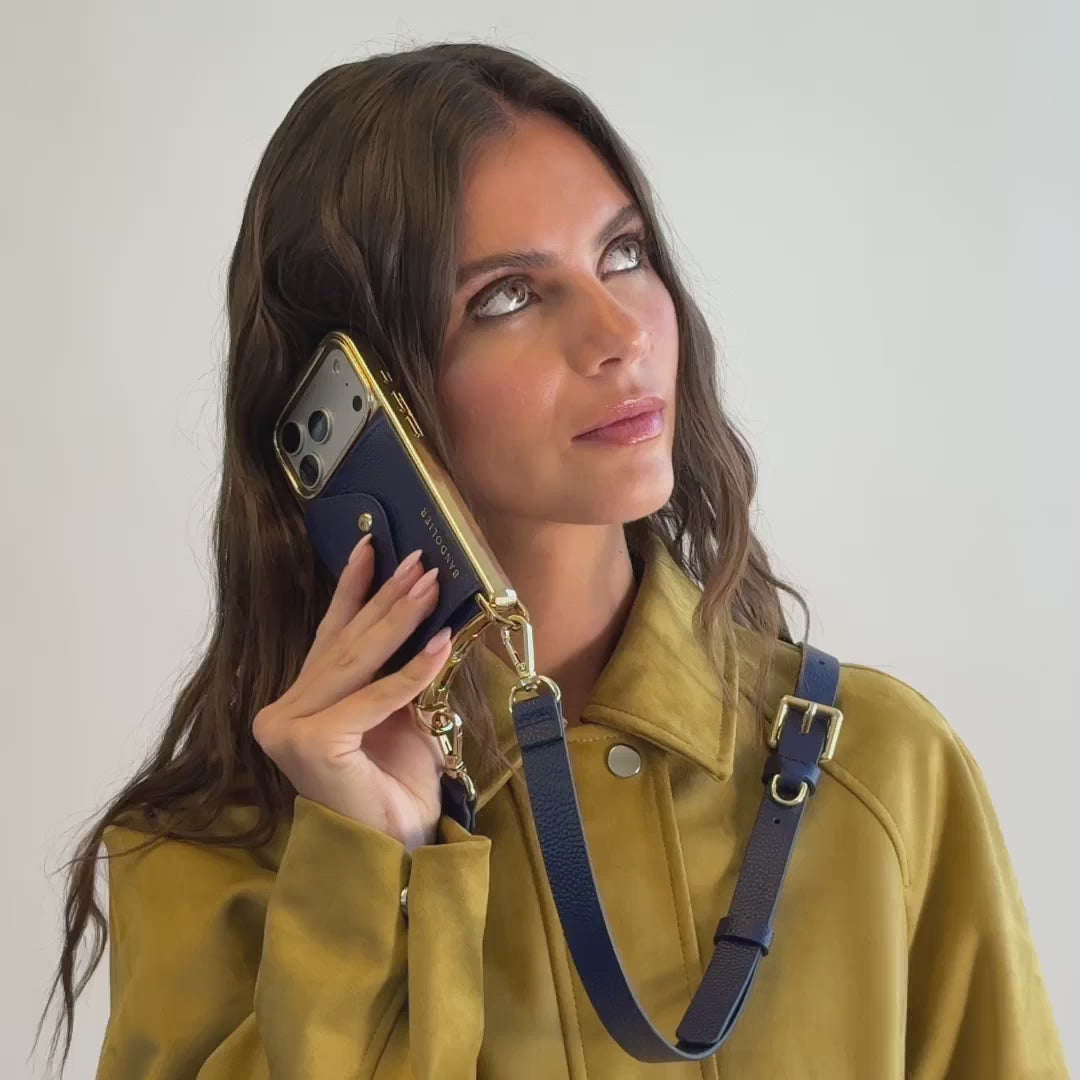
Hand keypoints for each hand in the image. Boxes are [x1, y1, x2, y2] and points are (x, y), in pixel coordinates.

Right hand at [252, 537, 452, 851]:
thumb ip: (397, 675)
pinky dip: (412, 672)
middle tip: (420, 563)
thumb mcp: (399, 718)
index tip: (373, 547)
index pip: (330, 638)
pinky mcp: (311, 743)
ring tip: (431, 585)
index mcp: (300, 704)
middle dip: (386, 599)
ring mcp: (289, 728)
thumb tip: (425, 620)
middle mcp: (283, 713)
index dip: (353, 591)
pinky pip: (374, 698)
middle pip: (345, 644)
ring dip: (400, 619)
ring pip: (357, 661)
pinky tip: (441, 643)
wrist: (393, 852)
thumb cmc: (394, 791)